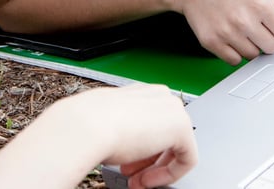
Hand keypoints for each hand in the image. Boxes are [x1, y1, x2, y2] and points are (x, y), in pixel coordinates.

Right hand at [64, 85, 196, 188]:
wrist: (88, 126)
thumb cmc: (91, 124)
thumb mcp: (110, 125)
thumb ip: (126, 130)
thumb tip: (128, 144)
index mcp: (142, 92)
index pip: (152, 124)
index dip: (141, 151)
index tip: (128, 166)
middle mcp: (160, 96)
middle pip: (165, 137)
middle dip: (148, 162)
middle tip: (132, 176)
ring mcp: (174, 109)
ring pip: (175, 148)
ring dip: (155, 170)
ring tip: (136, 182)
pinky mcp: (182, 128)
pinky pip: (186, 158)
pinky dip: (169, 174)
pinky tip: (147, 180)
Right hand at [171, 0, 273, 63]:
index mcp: (260, 2)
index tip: (268, 22)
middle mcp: (244, 18)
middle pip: (271, 47)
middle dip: (265, 39)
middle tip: (252, 25)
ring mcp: (227, 32)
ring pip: (253, 55)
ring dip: (249, 45)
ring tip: (237, 27)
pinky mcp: (211, 42)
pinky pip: (234, 60)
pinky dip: (234, 52)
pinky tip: (228, 35)